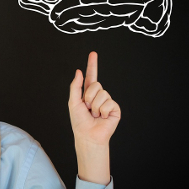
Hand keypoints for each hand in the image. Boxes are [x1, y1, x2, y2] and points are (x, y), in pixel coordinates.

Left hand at [68, 52, 120, 184]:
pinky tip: (102, 117)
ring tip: (94, 114)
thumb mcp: (73, 102)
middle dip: (89, 96)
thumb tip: (79, 71)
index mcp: (88, 93)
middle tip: (88, 108)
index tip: (93, 53)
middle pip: (96, 84)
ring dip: (95, 105)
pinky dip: (102, 110)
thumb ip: (75, 86)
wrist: (88, 135)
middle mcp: (98, 96)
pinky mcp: (114, 108)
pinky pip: (108, 102)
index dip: (92, 65)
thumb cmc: (79, 122)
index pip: (91, 76)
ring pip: (102, 93)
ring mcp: (107, 101)